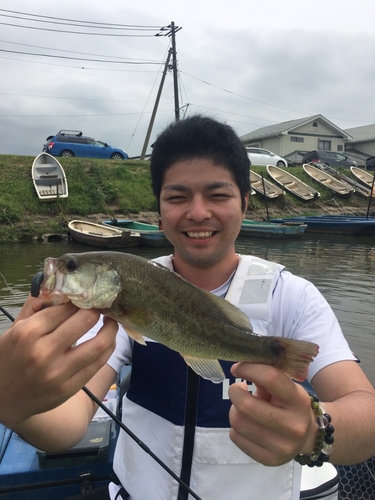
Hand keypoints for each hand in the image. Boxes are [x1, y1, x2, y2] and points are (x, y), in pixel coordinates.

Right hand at [0, 296, 117, 428]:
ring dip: (111, 328)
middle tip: (102, 306)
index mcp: (29, 333)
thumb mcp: (14, 329)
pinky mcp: (69, 388)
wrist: (2, 400)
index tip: (88, 296)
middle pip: (86, 321)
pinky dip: (108, 348)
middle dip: (98, 309)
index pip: (66, 307)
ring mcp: (58, 372)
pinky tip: (108, 340)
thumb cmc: (9, 359)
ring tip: (112, 321)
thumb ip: (34, 307)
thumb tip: (58, 290)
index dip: (81, 299)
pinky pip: (98, 364)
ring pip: (99, 344)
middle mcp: (44, 352)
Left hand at [228, 362, 317, 465]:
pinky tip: (246, 423)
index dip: (248, 369)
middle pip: (247, 405)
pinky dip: (236, 428)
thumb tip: (239, 365)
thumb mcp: (286, 386)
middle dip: (234, 392)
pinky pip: (236, 438)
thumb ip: (266, 376)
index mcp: (298, 400)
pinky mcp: (270, 460)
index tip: (237, 368)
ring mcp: (282, 446)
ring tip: (243, 408)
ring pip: (238, 422)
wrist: (310, 435)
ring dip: (235, 410)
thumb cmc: (291, 404)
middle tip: (237, 389)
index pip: (270, 378)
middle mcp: (293, 425)